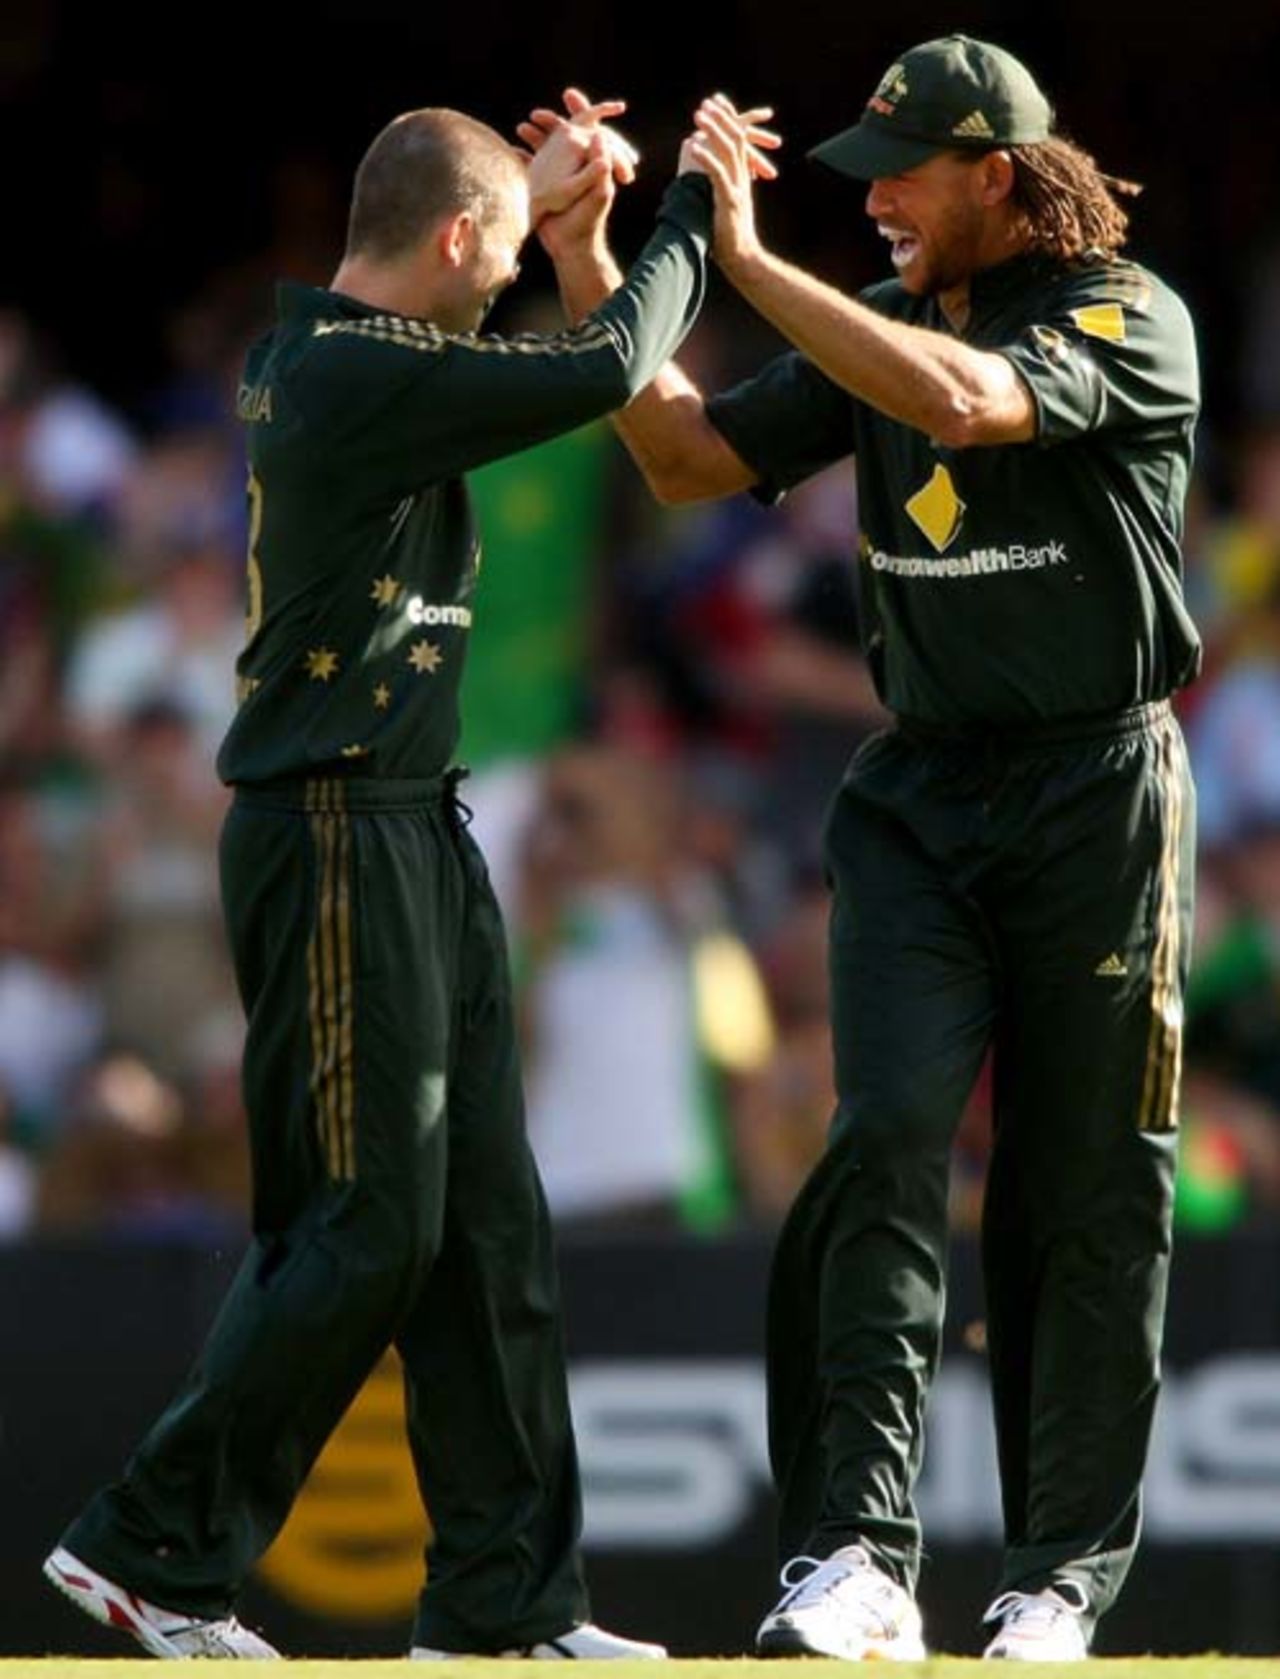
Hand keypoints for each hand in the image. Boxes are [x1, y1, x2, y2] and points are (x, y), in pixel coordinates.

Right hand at [521, 87, 638, 257]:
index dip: (582, 110)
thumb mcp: (598, 192)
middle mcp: (579, 166)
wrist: (571, 247)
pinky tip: (512, 150)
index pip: (589, 128)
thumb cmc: (587, 223)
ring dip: (536, 136)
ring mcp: (563, 176)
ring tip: (522, 127)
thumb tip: (600, 134)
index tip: (568, 95)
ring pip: (549, 148)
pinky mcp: (549, 189)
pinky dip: (524, 157)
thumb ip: (599, 165)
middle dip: (553, 121)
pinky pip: (535, 167)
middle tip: (537, 113)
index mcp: (593, 161)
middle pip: (566, 134)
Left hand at [684, 94, 782, 272]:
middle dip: (721, 118)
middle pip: (735, 139)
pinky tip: (695, 147)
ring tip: (699, 115)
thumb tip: (705, 174)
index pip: (738, 140)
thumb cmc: (730, 236)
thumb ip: (720, 186)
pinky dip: (706, 159)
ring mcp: (737, 188)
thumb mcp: (726, 205)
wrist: (742, 258)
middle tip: (706, 101)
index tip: (716, 102)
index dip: (728, 119)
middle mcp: (742, 178)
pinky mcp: (729, 201)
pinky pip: (718, 175)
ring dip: (713, 131)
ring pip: (727, 152)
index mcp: (742, 177)